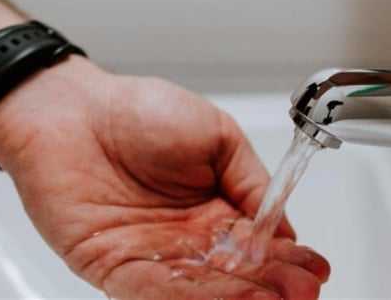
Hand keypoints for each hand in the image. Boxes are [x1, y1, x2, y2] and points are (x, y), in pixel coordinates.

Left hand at [0, 56, 328, 298]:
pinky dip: (193, 299)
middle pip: (238, 274)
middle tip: (303, 292)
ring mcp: (154, 257)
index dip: (289, 257)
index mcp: (217, 208)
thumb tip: (284, 226)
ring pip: (204, 289)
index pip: (261, 244)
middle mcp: (189, 239)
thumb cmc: (141, 111)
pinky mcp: (116, 268)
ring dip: (242, 298)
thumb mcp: (217, 136)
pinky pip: (157, 291)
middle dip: (274, 284)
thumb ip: (251, 180)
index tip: (316, 269)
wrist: (74, 109)